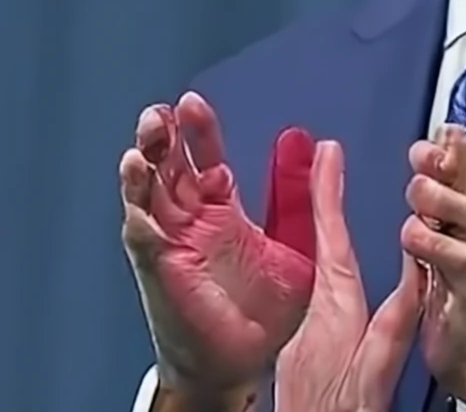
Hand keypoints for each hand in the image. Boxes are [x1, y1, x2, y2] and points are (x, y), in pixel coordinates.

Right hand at [120, 92, 316, 402]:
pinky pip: (144, 243)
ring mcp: (171, 243)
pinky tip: (140, 206)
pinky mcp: (161, 273)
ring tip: (141, 149)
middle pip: (168, 166)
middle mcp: (190, 220)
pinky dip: (140, 222)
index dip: (198, 130)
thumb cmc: (263, 311)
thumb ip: (306, 198)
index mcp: (220, 208)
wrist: (242, 363)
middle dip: (161, 138)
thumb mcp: (297, 245)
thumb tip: (325, 148)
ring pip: (146, 196)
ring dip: (140, 171)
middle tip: (161, 115)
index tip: (193, 103)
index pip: (204, 156)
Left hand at [276, 141, 424, 411]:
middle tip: (318, 152)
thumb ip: (398, 315)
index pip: (331, 235)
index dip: (327, 190)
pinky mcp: (297, 342)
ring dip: (313, 223)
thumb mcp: (379, 366)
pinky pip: (307, 289)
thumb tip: (416, 265)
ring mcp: (300, 324)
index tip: (327, 152)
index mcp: (332, 307)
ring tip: (314, 183)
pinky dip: (315, 263)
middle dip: (318, 195)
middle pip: (317, 240)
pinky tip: (323, 256)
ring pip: (311, 263)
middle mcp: (312, 307)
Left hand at [401, 125, 465, 411]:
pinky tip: (418, 243)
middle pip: (461, 173)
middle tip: (421, 163)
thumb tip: (435, 147)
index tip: (439, 134)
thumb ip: (450, 194)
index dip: (452, 144)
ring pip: (453, 203)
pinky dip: (427, 242)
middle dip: (436, 163)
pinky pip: (447, 250)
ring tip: (418, 209)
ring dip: (430, 199)